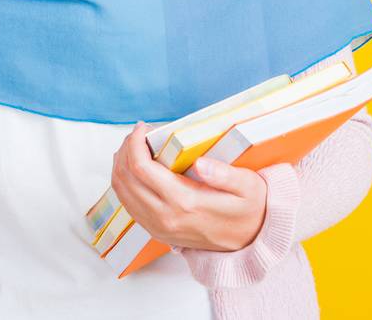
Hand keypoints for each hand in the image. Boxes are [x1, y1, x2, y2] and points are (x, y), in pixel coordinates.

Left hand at [110, 122, 268, 251]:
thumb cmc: (250, 210)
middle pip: (125, 178)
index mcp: (184, 202)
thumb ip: (225, 174)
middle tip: (136, 134)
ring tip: (132, 147)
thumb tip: (200, 163)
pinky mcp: (157, 232)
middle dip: (124, 150)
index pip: (141, 168)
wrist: (251, 243)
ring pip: (121, 193)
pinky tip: (134, 169)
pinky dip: (124, 184)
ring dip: (120, 166)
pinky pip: (128, 206)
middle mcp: (165, 217)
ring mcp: (158, 227)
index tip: (142, 127)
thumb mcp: (248, 187)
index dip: (134, 143)